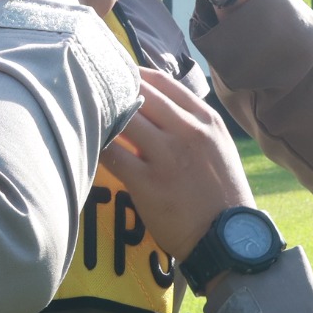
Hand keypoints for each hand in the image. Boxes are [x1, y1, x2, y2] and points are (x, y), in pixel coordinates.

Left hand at [103, 66, 256, 264]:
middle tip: (89, 89)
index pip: (161, 81)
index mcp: (206, 120)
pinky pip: (112, 154)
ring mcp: (168, 156)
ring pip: (124, 119)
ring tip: (83, 115)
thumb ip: (189, 123)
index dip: (132, 74)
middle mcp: (188, 131)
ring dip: (102, 115)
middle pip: (139, 94)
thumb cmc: (220, 194)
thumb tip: (151, 104)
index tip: (114, 74)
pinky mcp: (149, 183)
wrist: (228, 239)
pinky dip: (97, 146)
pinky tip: (85, 146)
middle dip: (113, 89)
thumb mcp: (217, 146)